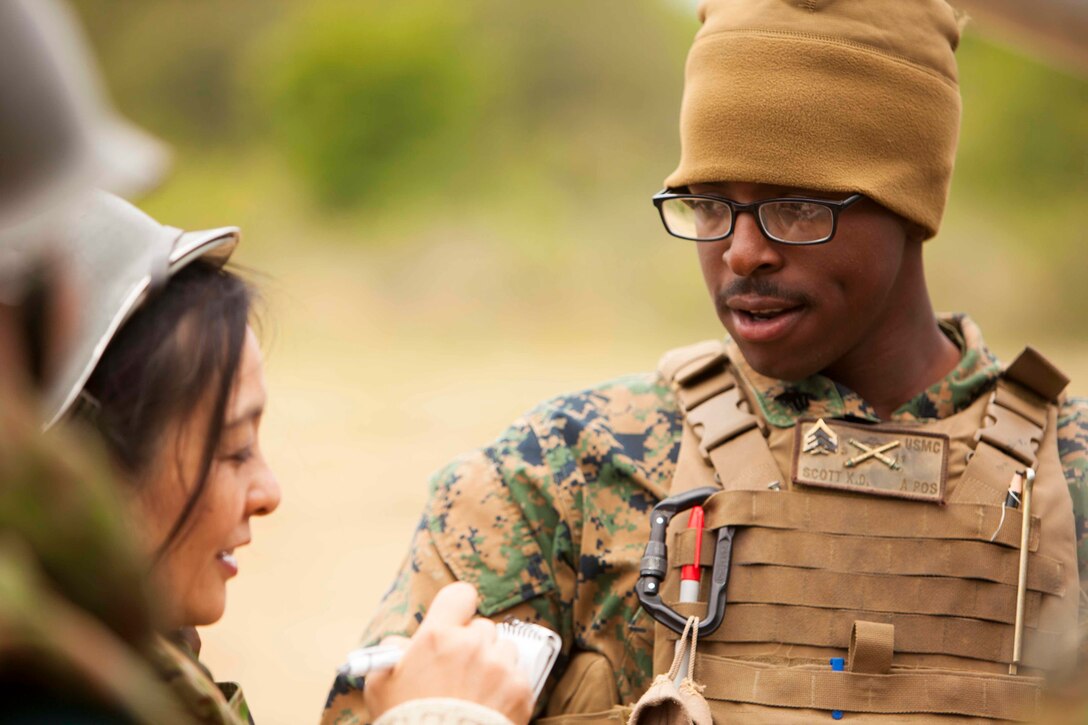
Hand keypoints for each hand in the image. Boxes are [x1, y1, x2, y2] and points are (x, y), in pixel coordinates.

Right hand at [364, 582, 532, 724]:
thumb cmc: (406, 720)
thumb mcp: (381, 683)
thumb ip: (393, 651)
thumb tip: (404, 642)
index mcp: (437, 636)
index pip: (460, 595)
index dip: (459, 608)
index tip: (456, 622)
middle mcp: (471, 645)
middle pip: (483, 627)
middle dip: (473, 646)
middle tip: (460, 672)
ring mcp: (499, 666)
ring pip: (504, 650)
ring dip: (494, 666)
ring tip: (476, 693)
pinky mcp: (520, 689)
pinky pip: (519, 677)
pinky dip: (508, 691)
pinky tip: (489, 707)